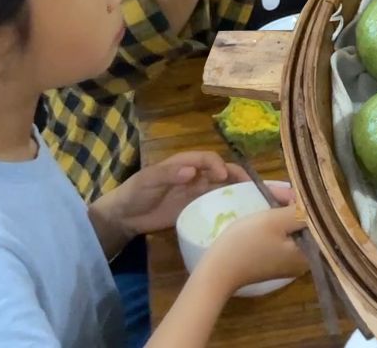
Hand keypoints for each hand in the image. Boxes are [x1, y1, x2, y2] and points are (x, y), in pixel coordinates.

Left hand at [97, 152, 246, 239]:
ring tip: (253, 200)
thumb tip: (192, 171)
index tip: (222, 176)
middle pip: (221, 172)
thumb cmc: (135, 192)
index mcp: (185, 163)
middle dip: (237, 176)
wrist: (124, 217)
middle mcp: (195, 175)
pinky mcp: (196, 209)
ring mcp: (196, 193)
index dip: (218, 164)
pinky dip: (228, 207)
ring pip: (222, 188)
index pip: (208, 159)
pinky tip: (238, 215)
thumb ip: (168, 174)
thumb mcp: (148, 180)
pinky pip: (216, 205)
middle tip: (251, 188)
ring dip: (237, 191)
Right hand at [196, 191, 309, 292]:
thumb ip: (298, 212)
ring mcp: (288, 264)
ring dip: (283, 213)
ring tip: (272, 196)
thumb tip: (315, 203)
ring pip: (293, 231)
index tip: (291, 189)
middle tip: (277, 191)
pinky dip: (277, 226)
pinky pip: (282, 240)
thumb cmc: (245, 244)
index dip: (304, 201)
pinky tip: (267, 214)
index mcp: (309, 253)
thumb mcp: (274, 221)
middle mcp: (304, 262)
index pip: (316, 220)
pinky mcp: (274, 264)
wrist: (216, 272)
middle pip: (304, 225)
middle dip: (293, 206)